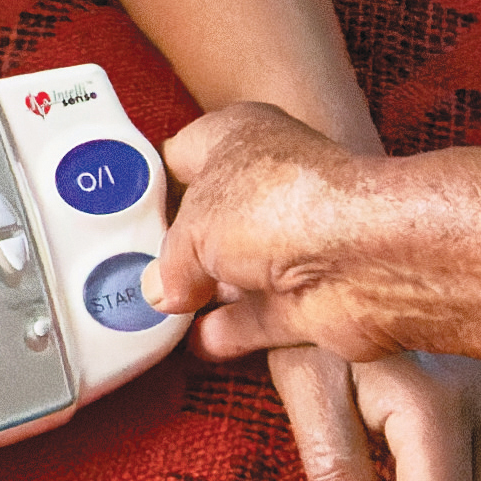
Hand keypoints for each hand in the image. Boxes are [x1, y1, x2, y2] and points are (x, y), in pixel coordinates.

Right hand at [149, 101, 387, 358]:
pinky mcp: (311, 298)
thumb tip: (162, 288)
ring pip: (237, 270)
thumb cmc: (282, 206)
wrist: (363, 259)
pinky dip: (231, 331)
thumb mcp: (193, 227)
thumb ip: (168, 262)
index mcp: (238, 137)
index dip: (150, 182)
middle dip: (176, 247)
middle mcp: (269, 185)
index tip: (117, 215)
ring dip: (205, 292)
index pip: (182, 153)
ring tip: (158, 313)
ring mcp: (293, 243)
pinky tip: (197, 343)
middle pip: (210, 217)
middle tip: (132, 272)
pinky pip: (260, 317)